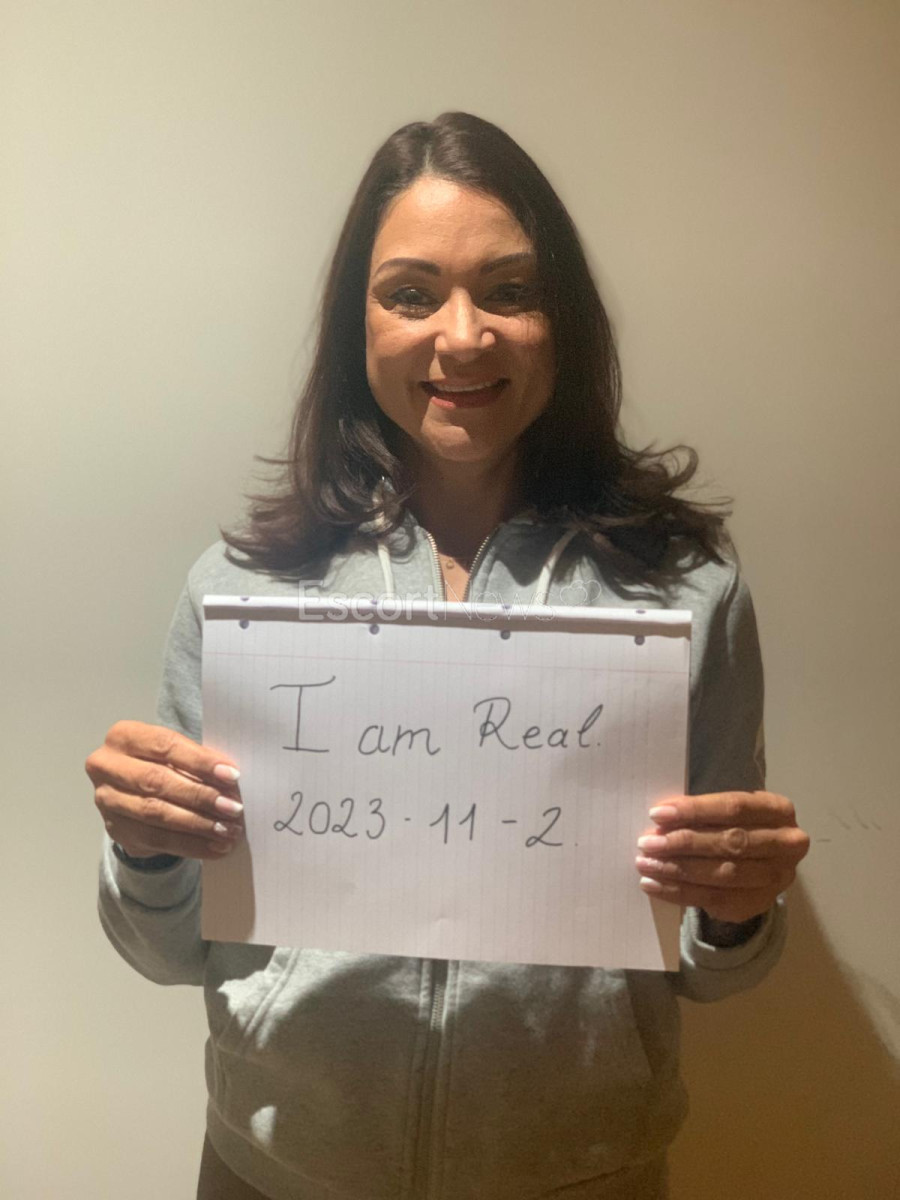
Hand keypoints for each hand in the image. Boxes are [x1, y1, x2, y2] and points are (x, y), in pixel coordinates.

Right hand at [86, 720, 243, 860]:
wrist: (134, 792)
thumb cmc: (163, 763)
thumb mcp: (176, 752)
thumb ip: (197, 760)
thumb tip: (230, 779)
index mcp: (123, 736)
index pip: (165, 746)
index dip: (200, 761)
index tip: (232, 775)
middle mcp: (106, 766)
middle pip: (157, 781)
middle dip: (200, 796)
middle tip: (233, 808)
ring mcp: (107, 800)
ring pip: (156, 813)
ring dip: (198, 824)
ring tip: (228, 830)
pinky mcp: (116, 829)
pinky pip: (156, 840)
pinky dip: (190, 845)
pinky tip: (215, 847)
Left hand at [634, 791, 809, 922]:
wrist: (759, 860)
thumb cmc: (735, 824)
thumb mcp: (726, 810)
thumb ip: (701, 813)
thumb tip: (660, 820)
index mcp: (779, 810)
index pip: (734, 807)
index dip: (695, 810)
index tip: (658, 814)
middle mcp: (787, 844)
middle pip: (730, 842)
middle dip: (684, 842)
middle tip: (647, 843)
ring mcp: (777, 878)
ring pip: (723, 874)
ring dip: (677, 869)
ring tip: (645, 864)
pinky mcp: (760, 903)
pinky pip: (714, 900)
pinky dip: (678, 892)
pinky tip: (654, 885)